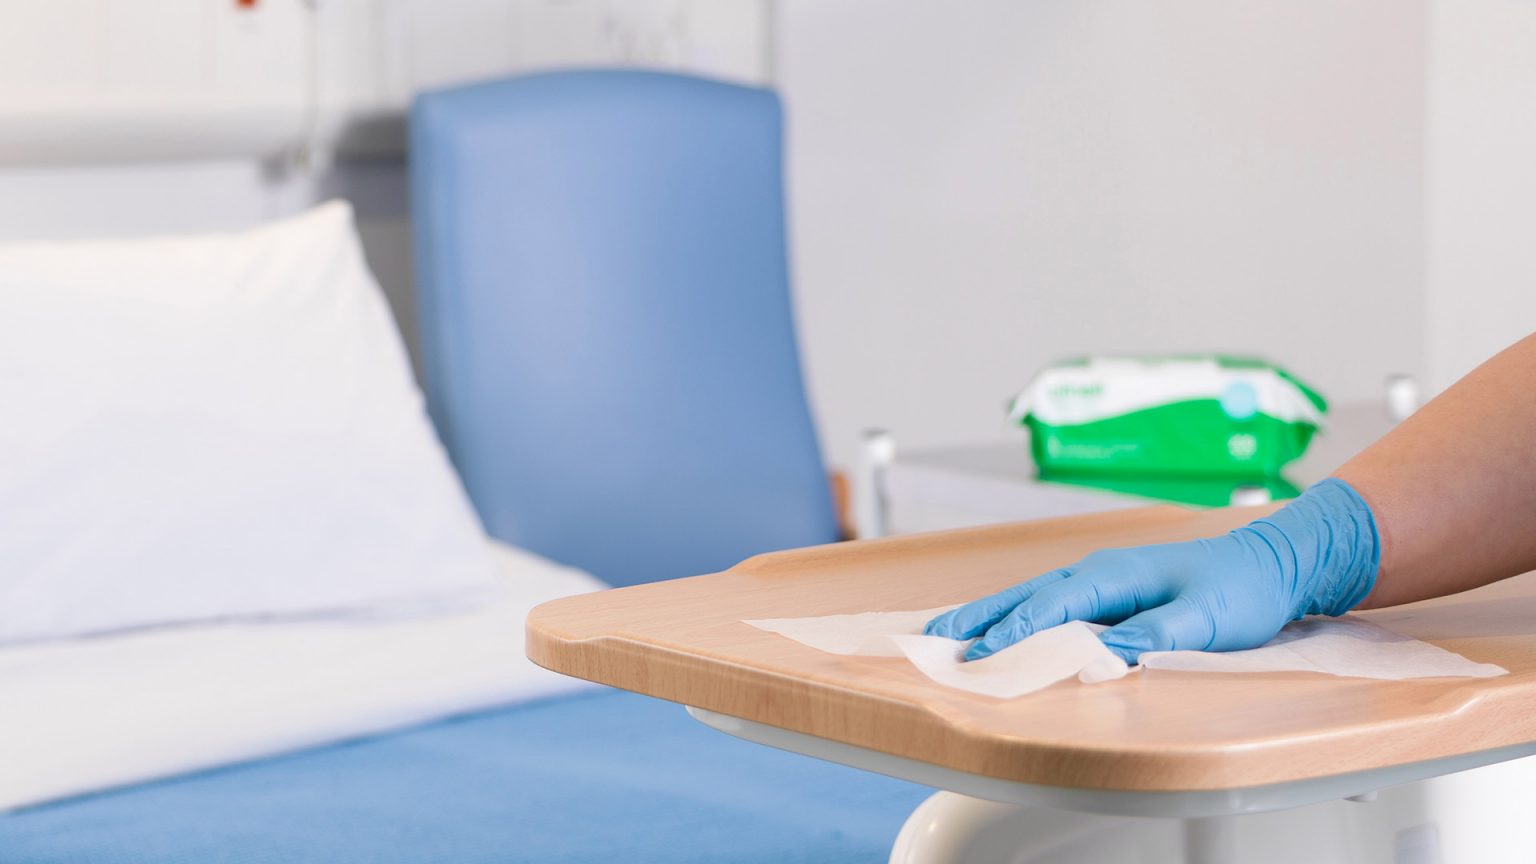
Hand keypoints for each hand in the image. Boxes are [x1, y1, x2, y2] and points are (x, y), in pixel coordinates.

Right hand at [924, 478, 1380, 663]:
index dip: (1013, 632)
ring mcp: (1103, 580)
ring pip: (1034, 598)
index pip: (1051, 606)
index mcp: (1114, 574)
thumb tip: (1104, 654)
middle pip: (1026, 596)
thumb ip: (1155, 634)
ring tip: (953, 631)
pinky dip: (1020, 614)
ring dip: (993, 615)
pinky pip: (1053, 603)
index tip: (979, 655)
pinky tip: (1008, 626)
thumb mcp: (1205, 617)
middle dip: (980, 617)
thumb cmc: (1242, 587)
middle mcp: (1099, 572)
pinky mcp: (1112, 592)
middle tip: (935, 637)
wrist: (1275, 562)